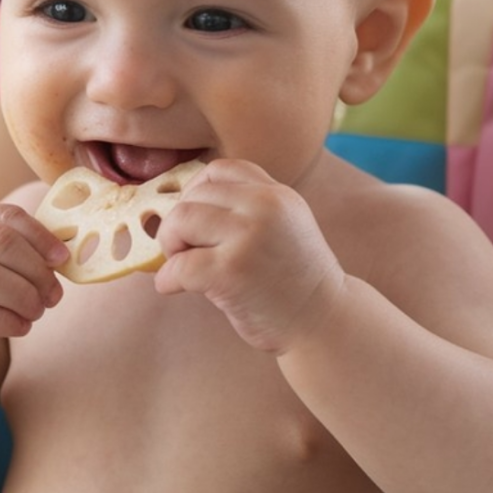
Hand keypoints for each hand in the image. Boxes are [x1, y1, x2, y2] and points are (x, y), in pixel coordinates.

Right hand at [0, 204, 68, 361]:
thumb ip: (25, 253)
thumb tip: (64, 259)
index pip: (8, 215)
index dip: (40, 237)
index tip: (62, 259)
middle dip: (34, 270)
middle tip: (54, 295)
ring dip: (21, 296)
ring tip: (37, 312)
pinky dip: (3, 321)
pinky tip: (21, 327)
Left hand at [154, 159, 344, 352]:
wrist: (325, 322)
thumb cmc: (294, 281)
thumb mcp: (281, 227)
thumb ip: (244, 211)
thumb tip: (178, 211)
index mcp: (276, 193)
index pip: (218, 170)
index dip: (195, 194)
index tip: (195, 222)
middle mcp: (265, 206)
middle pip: (192, 197)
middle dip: (178, 226)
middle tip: (186, 253)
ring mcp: (249, 236)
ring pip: (180, 220)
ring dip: (171, 246)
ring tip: (184, 268)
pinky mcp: (232, 270)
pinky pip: (179, 265)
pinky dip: (168, 279)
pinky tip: (175, 288)